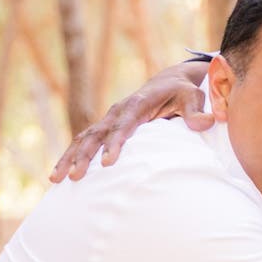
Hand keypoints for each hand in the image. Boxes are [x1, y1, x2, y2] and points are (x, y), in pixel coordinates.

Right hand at [50, 62, 212, 181]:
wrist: (169, 83)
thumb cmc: (183, 93)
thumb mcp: (193, 97)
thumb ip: (196, 111)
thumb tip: (205, 123)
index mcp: (137, 104)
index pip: (123, 125)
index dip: (115, 143)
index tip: (109, 163)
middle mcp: (118, 111)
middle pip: (96, 134)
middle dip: (84, 155)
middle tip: (75, 177)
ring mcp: (109, 119)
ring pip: (84, 138)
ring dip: (69, 158)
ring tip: (56, 179)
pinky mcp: (106, 127)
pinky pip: (84, 141)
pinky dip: (71, 156)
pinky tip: (59, 174)